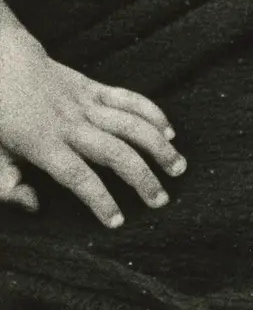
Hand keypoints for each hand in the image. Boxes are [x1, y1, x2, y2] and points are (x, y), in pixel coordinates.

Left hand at [0, 0, 183, 226]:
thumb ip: (6, 184)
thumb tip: (34, 205)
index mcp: (43, 144)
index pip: (79, 178)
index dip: (100, 201)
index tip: (117, 221)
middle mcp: (70, 124)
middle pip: (115, 154)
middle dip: (142, 179)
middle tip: (160, 201)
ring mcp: (85, 103)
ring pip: (131, 126)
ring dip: (159, 147)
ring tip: (178, 167)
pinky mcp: (93, 88)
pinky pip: (130, 99)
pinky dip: (153, 114)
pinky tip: (169, 131)